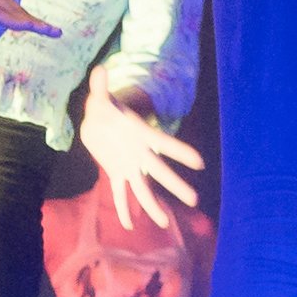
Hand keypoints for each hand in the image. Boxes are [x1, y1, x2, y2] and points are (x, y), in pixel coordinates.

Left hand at [0, 0, 57, 40]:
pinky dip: (25, 16)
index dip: (12, 20)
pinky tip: (36, 25)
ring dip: (35, 20)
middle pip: (15, 13)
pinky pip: (14, 7)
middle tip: (55, 32)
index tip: (28, 25)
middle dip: (34, 23)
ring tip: (54, 31)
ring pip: (18, 10)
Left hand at [78, 90, 202, 229]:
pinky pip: (121, 194)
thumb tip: (99, 70)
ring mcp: (129, 166)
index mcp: (141, 135)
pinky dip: (124, 209)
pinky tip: (128, 226)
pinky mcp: (116, 174)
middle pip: (160, 172)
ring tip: (163, 222)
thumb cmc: (105, 107)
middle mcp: (140, 154)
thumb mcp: (100, 98)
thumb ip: (100, 87)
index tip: (199, 162)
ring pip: (143, 189)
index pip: (165, 144)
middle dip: (175, 185)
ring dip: (152, 206)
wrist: (98, 121)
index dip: (181, 152)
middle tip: (194, 199)